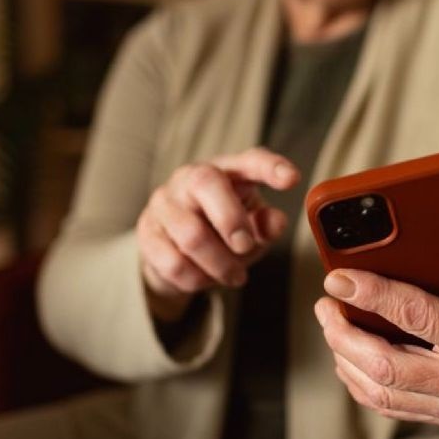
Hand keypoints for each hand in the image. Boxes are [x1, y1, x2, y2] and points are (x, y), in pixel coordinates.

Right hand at [137, 146, 299, 321]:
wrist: (178, 250)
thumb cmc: (225, 231)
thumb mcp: (253, 227)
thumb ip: (267, 224)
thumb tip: (276, 222)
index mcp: (227, 171)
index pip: (250, 160)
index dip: (271, 167)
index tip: (292, 179)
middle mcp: (190, 178)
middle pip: (206, 183)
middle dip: (231, 220)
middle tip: (245, 246)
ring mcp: (164, 202)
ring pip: (191, 234)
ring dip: (219, 264)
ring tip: (235, 276)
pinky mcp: (147, 232)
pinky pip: (172, 262)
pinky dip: (196, 279)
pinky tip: (206, 279)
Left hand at [314, 211, 438, 426]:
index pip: (414, 316)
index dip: (371, 294)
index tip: (338, 277)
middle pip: (385, 367)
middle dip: (343, 335)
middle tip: (326, 304)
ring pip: (383, 394)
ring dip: (348, 361)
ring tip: (333, 326)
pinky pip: (396, 406)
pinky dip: (366, 384)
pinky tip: (353, 358)